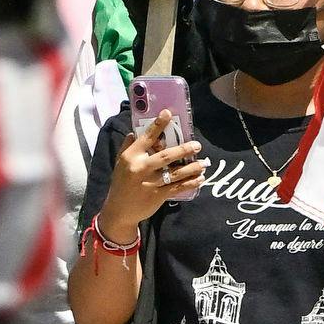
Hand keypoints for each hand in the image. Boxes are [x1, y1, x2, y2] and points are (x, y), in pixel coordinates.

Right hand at [101, 118, 207, 236]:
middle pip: (166, 156)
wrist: (119, 210)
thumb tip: (135, 131)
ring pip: (176, 173)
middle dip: (184, 149)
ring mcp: (150, 183)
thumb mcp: (120, 163)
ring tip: (204, 163)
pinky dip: (191, 183)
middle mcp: (141, 168)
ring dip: (192, 167)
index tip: (168, 113)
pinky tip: (200, 179)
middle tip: (197, 145)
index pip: (146, 138)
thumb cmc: (121, 183)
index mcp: (131, 157)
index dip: (158, 125)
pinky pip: (178, 187)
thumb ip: (127, 146)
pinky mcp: (158, 195)